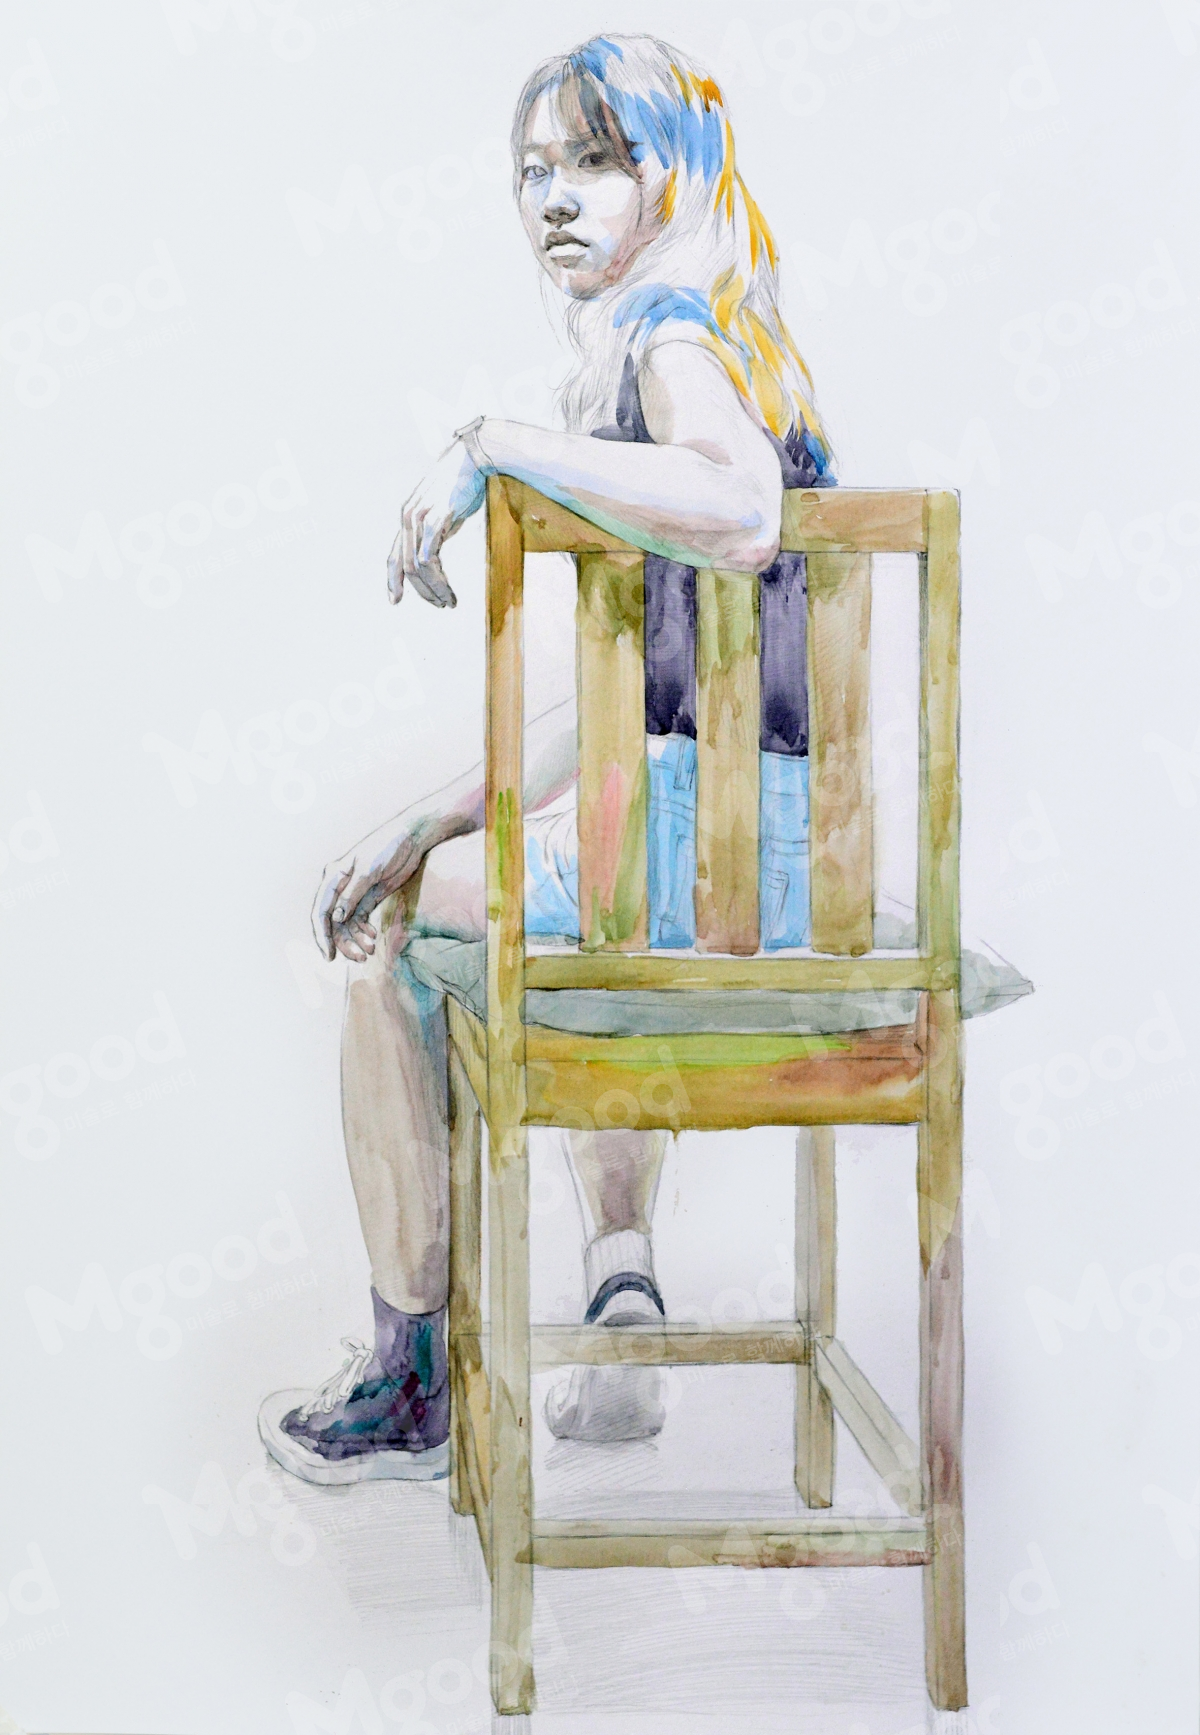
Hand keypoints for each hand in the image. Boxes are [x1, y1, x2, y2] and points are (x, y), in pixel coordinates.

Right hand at [311, 824, 425, 962]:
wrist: (411, 838)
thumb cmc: (388, 847)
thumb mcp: (369, 870)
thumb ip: (352, 894)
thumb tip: (336, 918)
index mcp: (333, 877)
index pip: (320, 911)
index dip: (322, 935)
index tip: (330, 956)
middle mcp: (339, 887)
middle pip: (333, 922)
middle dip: (343, 942)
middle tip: (359, 958)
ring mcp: (354, 893)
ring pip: (346, 924)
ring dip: (355, 940)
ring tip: (370, 950)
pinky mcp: (368, 897)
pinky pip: (359, 920)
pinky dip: (364, 932)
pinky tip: (373, 937)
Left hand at [387, 434, 486, 608]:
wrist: (474, 456)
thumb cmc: (464, 481)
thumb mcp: (444, 509)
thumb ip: (436, 529)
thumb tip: (436, 552)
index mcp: (408, 516)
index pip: (395, 555)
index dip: (393, 580)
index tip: (394, 600)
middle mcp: (408, 518)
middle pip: (405, 566)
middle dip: (421, 591)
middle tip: (438, 605)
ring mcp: (420, 518)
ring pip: (417, 567)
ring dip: (432, 590)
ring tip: (447, 603)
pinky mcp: (436, 519)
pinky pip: (430, 559)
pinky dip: (439, 581)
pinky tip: (450, 591)